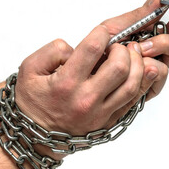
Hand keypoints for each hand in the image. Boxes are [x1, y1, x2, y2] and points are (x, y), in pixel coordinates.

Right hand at [15, 25, 143, 155]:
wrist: (35, 136)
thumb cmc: (32, 102)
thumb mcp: (29, 69)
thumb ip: (52, 51)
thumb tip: (76, 48)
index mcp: (65, 83)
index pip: (92, 49)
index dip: (101, 33)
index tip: (101, 32)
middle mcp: (85, 99)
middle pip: (120, 67)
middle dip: (122, 49)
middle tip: (115, 47)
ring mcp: (99, 113)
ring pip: (132, 85)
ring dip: (136, 65)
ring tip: (129, 56)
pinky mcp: (107, 121)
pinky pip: (132, 101)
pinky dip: (139, 83)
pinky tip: (135, 72)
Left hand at [101, 0, 168, 124]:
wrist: (77, 82)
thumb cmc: (91, 56)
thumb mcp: (111, 30)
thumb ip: (136, 16)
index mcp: (148, 32)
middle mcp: (156, 48)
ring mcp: (154, 66)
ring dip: (160, 42)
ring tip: (138, 47)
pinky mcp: (150, 86)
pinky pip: (161, 71)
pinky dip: (149, 65)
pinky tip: (135, 64)